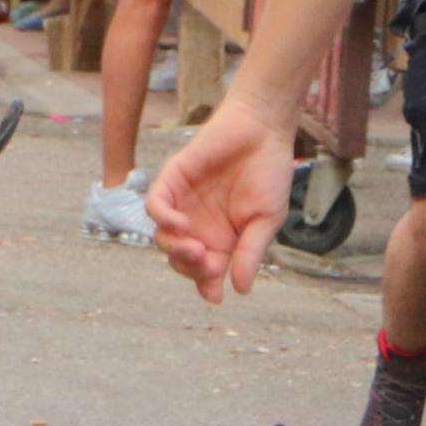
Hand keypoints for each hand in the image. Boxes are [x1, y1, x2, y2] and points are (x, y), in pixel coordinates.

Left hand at [145, 95, 296, 300]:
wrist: (263, 129)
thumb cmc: (269, 172)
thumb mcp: (266, 220)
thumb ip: (250, 252)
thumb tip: (241, 290)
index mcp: (223, 239)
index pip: (205, 271)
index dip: (207, 286)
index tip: (214, 296)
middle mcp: (199, 225)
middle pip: (181, 260)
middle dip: (192, 269)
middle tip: (209, 265)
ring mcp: (184, 203)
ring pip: (164, 238)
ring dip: (177, 250)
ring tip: (196, 248)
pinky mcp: (172, 180)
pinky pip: (156, 207)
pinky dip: (164, 220)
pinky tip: (182, 225)